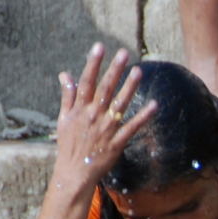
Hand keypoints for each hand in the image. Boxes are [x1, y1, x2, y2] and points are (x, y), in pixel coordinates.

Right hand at [55, 43, 156, 187]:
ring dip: (129, 87)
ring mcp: (106, 129)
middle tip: (124, 53)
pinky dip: (143, 116)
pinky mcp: (117, 142)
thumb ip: (67, 96)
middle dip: (114, 70)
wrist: (75, 171)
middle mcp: (93, 116)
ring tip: (139, 71)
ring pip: (119, 104)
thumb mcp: (63, 119)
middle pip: (105, 89)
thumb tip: (66, 74)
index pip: (86, 81)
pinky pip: (132, 126)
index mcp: (79, 109)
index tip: (100, 47)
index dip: (93, 63)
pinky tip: (154, 104)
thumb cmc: (69, 144)